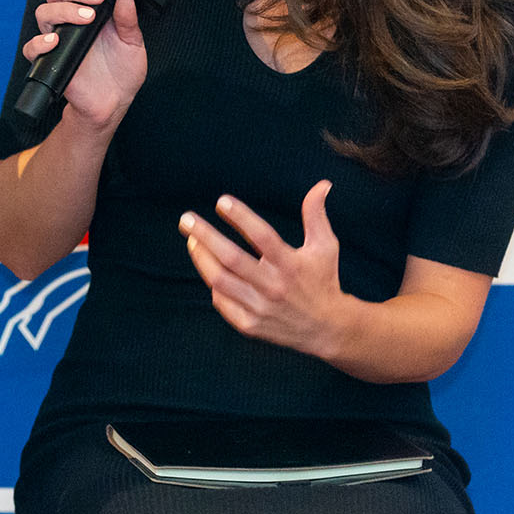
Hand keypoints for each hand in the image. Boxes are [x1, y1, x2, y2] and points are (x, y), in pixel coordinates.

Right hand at [22, 0, 147, 126]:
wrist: (113, 103)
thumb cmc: (121, 71)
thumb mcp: (133, 43)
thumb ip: (129, 20)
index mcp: (88, 11)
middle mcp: (69, 22)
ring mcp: (58, 39)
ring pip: (43, 13)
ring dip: (63, 10)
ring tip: (86, 17)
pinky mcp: (49, 60)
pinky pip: (32, 48)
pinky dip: (39, 42)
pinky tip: (55, 40)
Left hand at [181, 180, 352, 357]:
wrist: (327, 329)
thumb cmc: (323, 280)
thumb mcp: (325, 247)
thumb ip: (316, 215)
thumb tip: (321, 184)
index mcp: (291, 265)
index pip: (263, 237)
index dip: (242, 217)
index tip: (221, 201)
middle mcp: (274, 287)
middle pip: (232, 258)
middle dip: (205, 236)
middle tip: (186, 219)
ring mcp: (260, 308)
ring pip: (220, 281)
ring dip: (201, 258)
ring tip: (191, 239)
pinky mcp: (250, 325)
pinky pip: (222, 302)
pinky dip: (213, 285)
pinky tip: (208, 267)